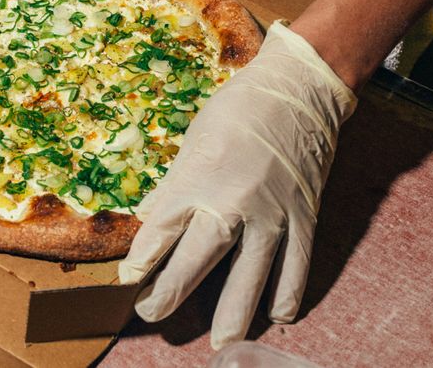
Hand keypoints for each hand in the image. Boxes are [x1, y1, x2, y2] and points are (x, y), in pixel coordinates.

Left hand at [118, 21, 356, 348]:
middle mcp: (232, 202)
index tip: (129, 279)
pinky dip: (287, 293)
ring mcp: (272, 214)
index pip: (160, 230)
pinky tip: (277, 314)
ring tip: (220, 342)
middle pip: (195, 261)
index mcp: (199, 178)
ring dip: (233, 312)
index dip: (141, 259)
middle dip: (170, 293)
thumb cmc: (238, 108)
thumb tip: (150, 213)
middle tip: (152, 314)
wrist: (297, 91)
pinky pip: (296, 266)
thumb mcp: (194, 138)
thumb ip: (173, 183)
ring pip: (250, 277)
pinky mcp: (303, 216)